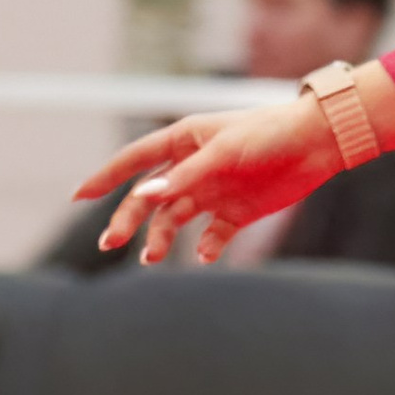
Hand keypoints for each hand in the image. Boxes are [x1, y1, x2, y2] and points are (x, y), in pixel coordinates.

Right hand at [73, 100, 344, 266]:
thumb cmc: (267, 135)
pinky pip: (213, 236)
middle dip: (128, 220)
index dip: (106, 178)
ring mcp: (213, 192)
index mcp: (183, 141)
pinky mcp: (237, 213)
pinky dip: (206, 249)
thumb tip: (147, 195)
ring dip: (161, 238)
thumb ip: (185, 177)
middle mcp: (192, 168)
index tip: (78, 197)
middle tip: (111, 244)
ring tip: (151, 258)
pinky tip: (206, 256)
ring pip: (175, 220)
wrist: (316, 144)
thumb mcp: (223, 154)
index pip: (134, 160)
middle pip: (149, 198)